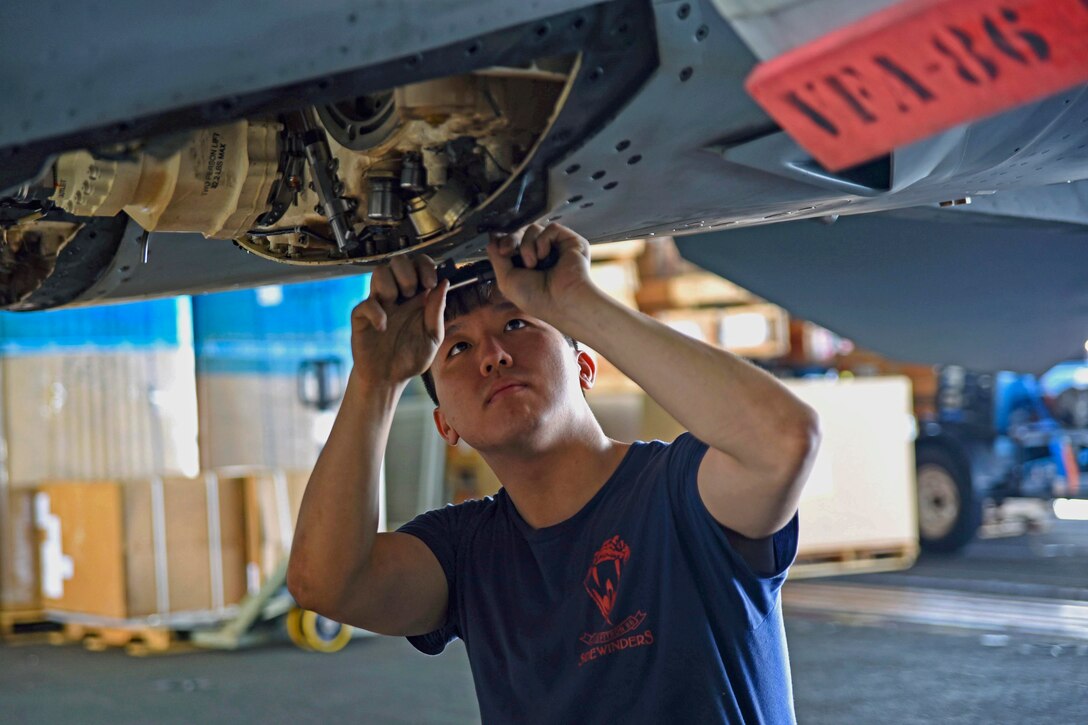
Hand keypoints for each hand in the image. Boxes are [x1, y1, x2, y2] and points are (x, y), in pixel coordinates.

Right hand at [350, 254, 447, 387]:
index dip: (425, 266)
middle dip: (408, 272)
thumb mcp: (433, 337)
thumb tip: (444, 283)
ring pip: (379, 273)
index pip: (419, 264)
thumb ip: (437, 312)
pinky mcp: (362, 317)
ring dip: (391, 284)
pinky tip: (384, 327)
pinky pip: (366, 303)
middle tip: (413, 294)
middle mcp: (397, 296)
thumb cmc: (411, 357)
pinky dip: (376, 313)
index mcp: (417, 297)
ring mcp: (379, 304)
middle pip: (398, 261)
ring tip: (397, 304)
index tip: (430, 282)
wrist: (389, 379)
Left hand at [486, 223, 593, 323]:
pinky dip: (543, 240)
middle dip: (511, 239)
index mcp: (527, 265)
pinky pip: (551, 228)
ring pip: (534, 228)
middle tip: (507, 251)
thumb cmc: (537, 299)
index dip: (504, 242)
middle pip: (521, 232)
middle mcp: (541, 255)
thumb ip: (496, 259)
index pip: (513, 243)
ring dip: (527, 245)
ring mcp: (555, 248)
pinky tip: (544, 256)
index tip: (500, 250)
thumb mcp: (506, 280)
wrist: (561, 302)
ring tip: (533, 263)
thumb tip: (491, 241)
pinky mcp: (569, 242)